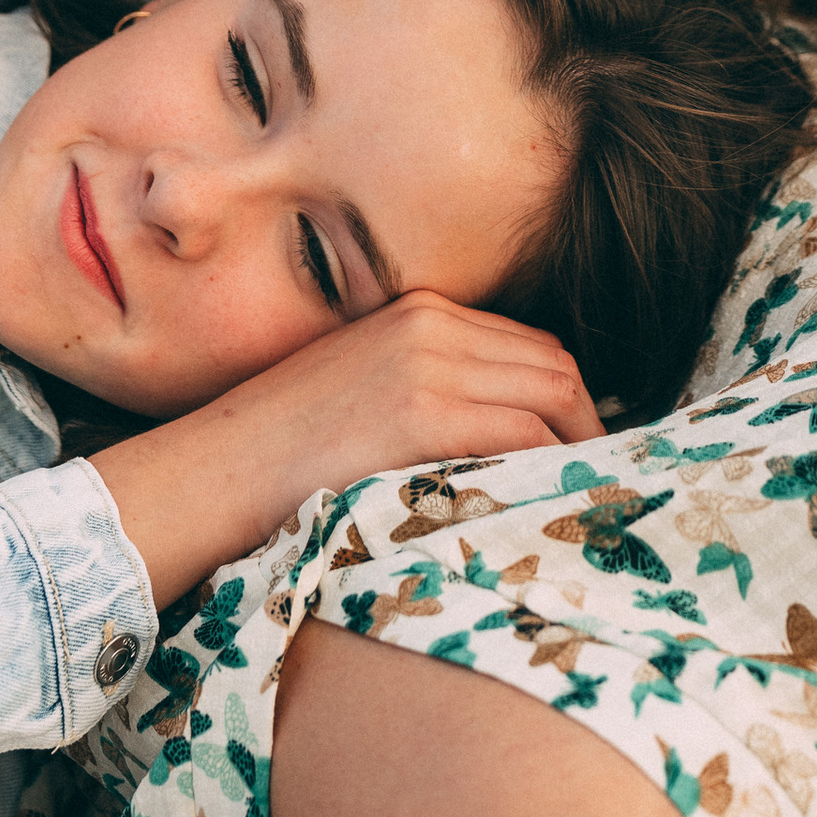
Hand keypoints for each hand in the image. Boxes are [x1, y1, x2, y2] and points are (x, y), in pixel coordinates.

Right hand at [90, 290, 604, 603]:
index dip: (568, 399)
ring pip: (551, 396)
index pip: (529, 344)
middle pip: (553, 363)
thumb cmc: (278, 450)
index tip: (583, 447)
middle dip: (590, 422)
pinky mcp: (420, 414)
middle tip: (603, 479)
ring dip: (582, 449)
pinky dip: (552, 469)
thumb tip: (498, 437)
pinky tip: (554, 504)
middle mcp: (430, 325)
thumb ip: (428, 389)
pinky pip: (523, 435)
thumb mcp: (362, 390)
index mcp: (417, 312)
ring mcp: (426, 366)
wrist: (213, 471)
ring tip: (589, 498)